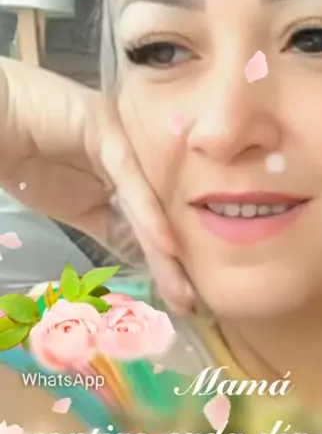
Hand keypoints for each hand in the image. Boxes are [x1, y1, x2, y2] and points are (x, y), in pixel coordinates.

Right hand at [0, 57, 194, 312]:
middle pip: (156, 212)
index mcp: (121, 173)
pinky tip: (165, 245)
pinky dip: (147, 215)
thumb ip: (104, 224)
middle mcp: (130, 157)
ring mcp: (121, 141)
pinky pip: (130, 180)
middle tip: (189, 302)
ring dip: (166, 247)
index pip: (149, 220)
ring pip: (149, 200)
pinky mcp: (106, 131)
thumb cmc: (18, 157)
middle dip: (173, 261)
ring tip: (183, 287)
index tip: (180, 299)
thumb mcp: (69, 205)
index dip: (163, 261)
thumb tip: (138, 257)